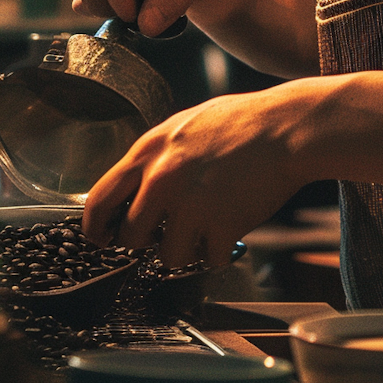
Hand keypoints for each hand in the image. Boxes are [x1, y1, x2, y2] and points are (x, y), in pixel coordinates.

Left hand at [82, 83, 319, 265]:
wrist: (288, 128)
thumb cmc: (241, 122)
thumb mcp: (184, 126)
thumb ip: (157, 156)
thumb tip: (137, 185)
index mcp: (149, 151)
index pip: (99, 199)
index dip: (94, 227)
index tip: (100, 238)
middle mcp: (162, 179)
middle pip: (130, 236)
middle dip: (145, 242)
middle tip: (165, 234)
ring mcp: (191, 205)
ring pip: (168, 256)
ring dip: (187, 249)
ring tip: (207, 227)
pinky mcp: (221, 226)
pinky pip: (210, 260)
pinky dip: (222, 252)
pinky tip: (232, 229)